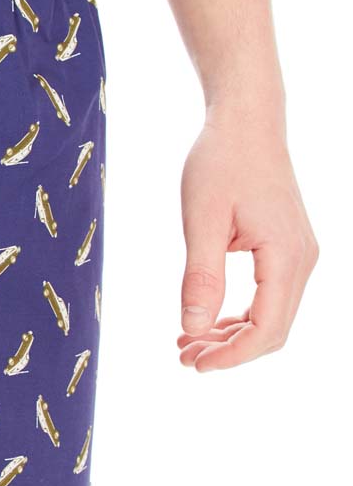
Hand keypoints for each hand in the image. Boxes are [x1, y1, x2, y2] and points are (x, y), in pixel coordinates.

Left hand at [177, 112, 316, 369]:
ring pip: (272, 315)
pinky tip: (207, 320)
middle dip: (229, 350)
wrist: (246, 122)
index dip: (231, 355)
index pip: (267, 328)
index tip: (193, 363)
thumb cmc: (220, 162)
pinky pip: (269, 296)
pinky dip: (240, 314)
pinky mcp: (287, 248)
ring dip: (232, 335)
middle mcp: (302, 259)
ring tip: (187, 342)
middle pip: (273, 329)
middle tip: (182, 357)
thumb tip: (193, 329)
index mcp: (286, 255)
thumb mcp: (201, 220)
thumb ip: (200, 277)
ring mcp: (299, 254)